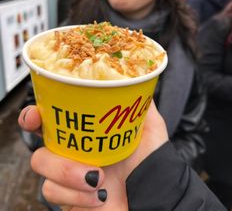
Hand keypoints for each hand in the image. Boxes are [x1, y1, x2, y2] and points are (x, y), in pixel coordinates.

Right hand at [18, 101, 167, 209]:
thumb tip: (138, 78)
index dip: (34, 114)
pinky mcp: (66, 197)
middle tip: (59, 144)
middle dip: (39, 139)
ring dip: (68, 172)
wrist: (151, 198)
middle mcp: (71, 151)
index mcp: (84, 131)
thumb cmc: (150, 163)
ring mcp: (66, 175)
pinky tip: (98, 195)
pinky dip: (76, 195)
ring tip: (98, 177)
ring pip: (41, 165)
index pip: (51, 118)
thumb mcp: (148, 126)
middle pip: (39, 141)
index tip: (35, 114)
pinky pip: (52, 192)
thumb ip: (140, 102)